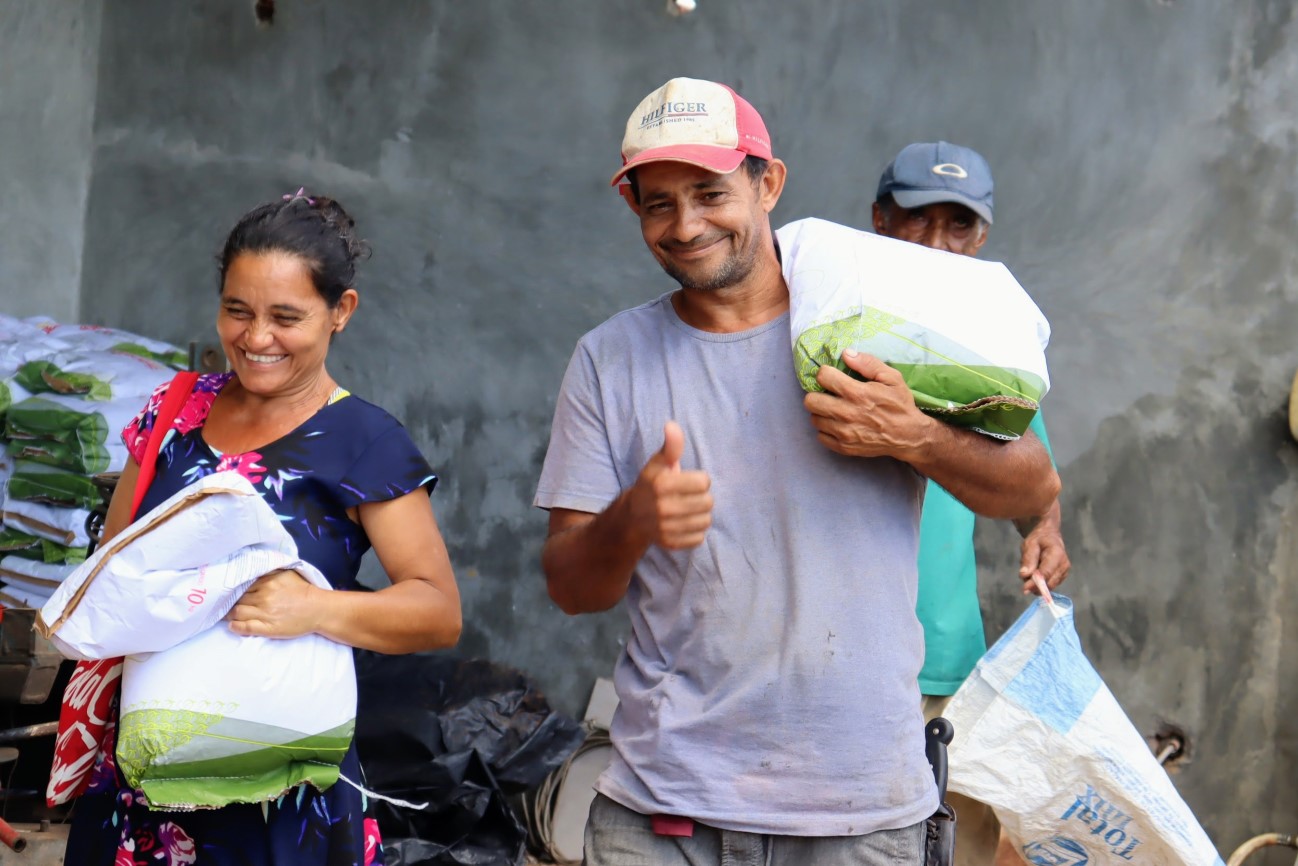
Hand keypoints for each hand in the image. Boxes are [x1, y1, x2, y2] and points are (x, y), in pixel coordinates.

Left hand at [226, 569, 322, 637]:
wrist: (318, 609)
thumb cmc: (303, 591)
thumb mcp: (287, 574)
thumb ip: (269, 572)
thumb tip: (252, 571)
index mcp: (267, 582)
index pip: (241, 585)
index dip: (233, 590)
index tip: (228, 593)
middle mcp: (264, 596)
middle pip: (237, 599)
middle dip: (230, 602)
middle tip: (224, 605)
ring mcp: (265, 613)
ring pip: (238, 612)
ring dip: (229, 614)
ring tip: (227, 615)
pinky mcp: (268, 628)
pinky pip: (245, 627)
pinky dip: (235, 627)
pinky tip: (232, 625)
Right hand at [627, 421, 712, 549]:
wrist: (633, 517)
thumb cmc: (652, 484)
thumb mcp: (659, 463)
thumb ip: (671, 446)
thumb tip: (672, 425)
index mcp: (661, 484)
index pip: (704, 482)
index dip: (700, 480)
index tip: (689, 482)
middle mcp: (662, 508)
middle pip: (708, 502)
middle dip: (702, 498)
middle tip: (689, 497)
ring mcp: (666, 528)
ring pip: (706, 521)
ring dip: (701, 515)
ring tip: (688, 510)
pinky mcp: (670, 543)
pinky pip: (699, 538)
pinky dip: (696, 531)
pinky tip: (685, 524)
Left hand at [803, 350, 929, 458]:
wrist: (908, 436)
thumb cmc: (900, 405)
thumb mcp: (892, 378)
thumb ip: (868, 363)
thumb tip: (846, 354)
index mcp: (857, 393)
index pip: (823, 377)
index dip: (826, 373)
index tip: (833, 377)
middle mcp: (846, 413)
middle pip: (810, 400)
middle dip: (818, 394)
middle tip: (829, 395)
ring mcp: (843, 432)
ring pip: (814, 418)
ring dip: (822, 412)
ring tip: (834, 410)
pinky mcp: (843, 447)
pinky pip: (820, 436)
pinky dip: (826, 430)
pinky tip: (837, 424)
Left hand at [1018, 512, 1069, 596]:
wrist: (1049, 537)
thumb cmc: (1038, 539)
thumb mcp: (1030, 544)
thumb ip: (1028, 559)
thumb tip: (1024, 575)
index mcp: (1057, 554)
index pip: (1046, 573)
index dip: (1035, 583)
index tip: (1024, 589)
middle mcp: (1064, 565)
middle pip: (1049, 583)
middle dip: (1034, 585)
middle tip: (1024, 576)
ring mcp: (1064, 572)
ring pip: (1048, 586)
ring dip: (1036, 583)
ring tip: (1030, 569)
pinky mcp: (1062, 577)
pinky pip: (1049, 585)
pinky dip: (1040, 582)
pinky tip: (1036, 571)